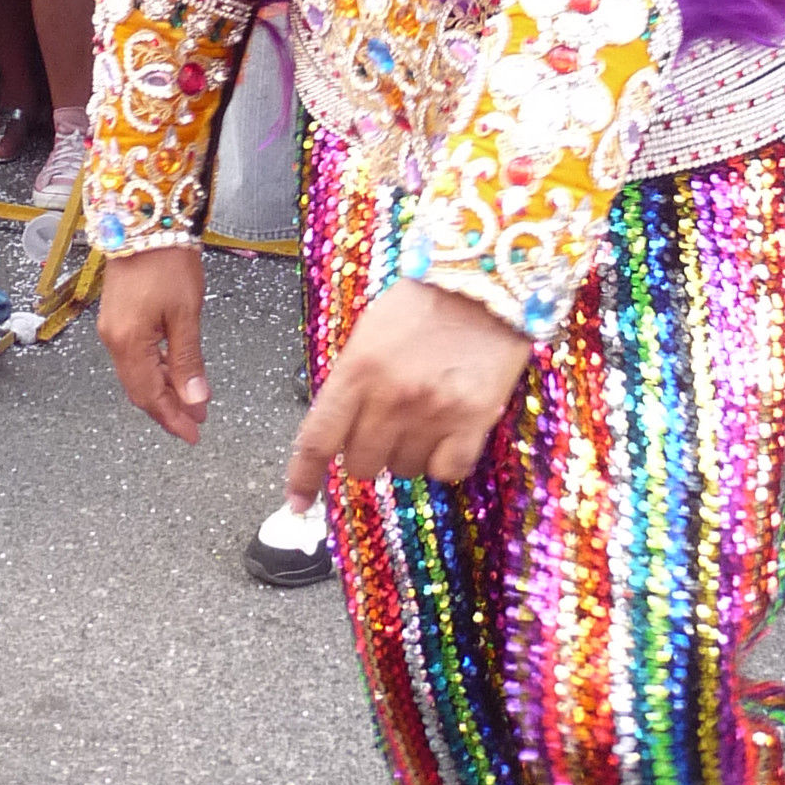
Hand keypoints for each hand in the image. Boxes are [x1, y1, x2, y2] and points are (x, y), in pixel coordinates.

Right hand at [98, 245, 210, 443]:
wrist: (144, 218)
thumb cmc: (168, 261)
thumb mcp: (186, 313)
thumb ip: (188, 359)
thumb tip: (196, 400)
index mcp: (128, 343)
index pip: (150, 395)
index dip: (172, 418)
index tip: (194, 434)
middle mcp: (113, 340)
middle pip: (140, 388)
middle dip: (168, 408)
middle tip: (196, 422)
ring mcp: (113, 329)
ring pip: (137, 373)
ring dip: (164, 389)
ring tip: (192, 400)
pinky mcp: (118, 316)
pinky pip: (135, 355)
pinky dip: (156, 368)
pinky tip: (174, 370)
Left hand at [286, 279, 532, 510]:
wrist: (485, 282)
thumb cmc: (424, 303)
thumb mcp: (371, 333)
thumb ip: (351, 382)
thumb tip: (337, 432)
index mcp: (358, 369)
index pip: (318, 439)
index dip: (304, 477)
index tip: (299, 502)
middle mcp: (390, 396)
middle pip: (361, 464)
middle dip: (369, 451)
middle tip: (387, 427)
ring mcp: (432, 412)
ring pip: (403, 471)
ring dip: (408, 453)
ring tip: (425, 416)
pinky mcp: (472, 421)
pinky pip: (446, 472)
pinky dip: (444, 460)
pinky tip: (450, 431)